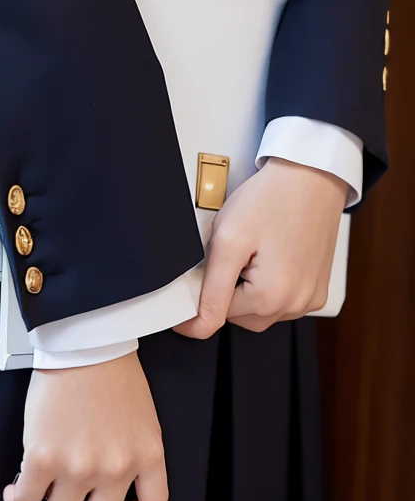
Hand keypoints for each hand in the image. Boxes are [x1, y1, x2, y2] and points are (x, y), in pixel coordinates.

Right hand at [2, 352, 166, 500]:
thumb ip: (136, 454)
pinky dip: (18, 500)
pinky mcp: (44, 457)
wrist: (83, 338)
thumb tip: (115, 487)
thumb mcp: (143, 418)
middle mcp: (115, 469)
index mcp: (147, 457)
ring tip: (40, 497)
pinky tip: (16, 492)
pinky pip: (27, 499)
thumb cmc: (111, 369)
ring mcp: (79, 467)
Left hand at [174, 157, 347, 338]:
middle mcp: (296, 305)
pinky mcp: (317, 289)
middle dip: (228, 291)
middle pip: (241, 316)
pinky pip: (283, 300)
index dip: (197, 306)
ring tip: (253, 251)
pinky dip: (270, 286)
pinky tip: (271, 256)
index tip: (182, 309)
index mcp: (273, 297)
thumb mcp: (228, 239)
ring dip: (249, 290)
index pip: (218, 319)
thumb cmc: (272, 197)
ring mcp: (309, 299)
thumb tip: (198, 325)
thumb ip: (211, 289)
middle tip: (230, 255)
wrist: (311, 176)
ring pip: (262, 311)